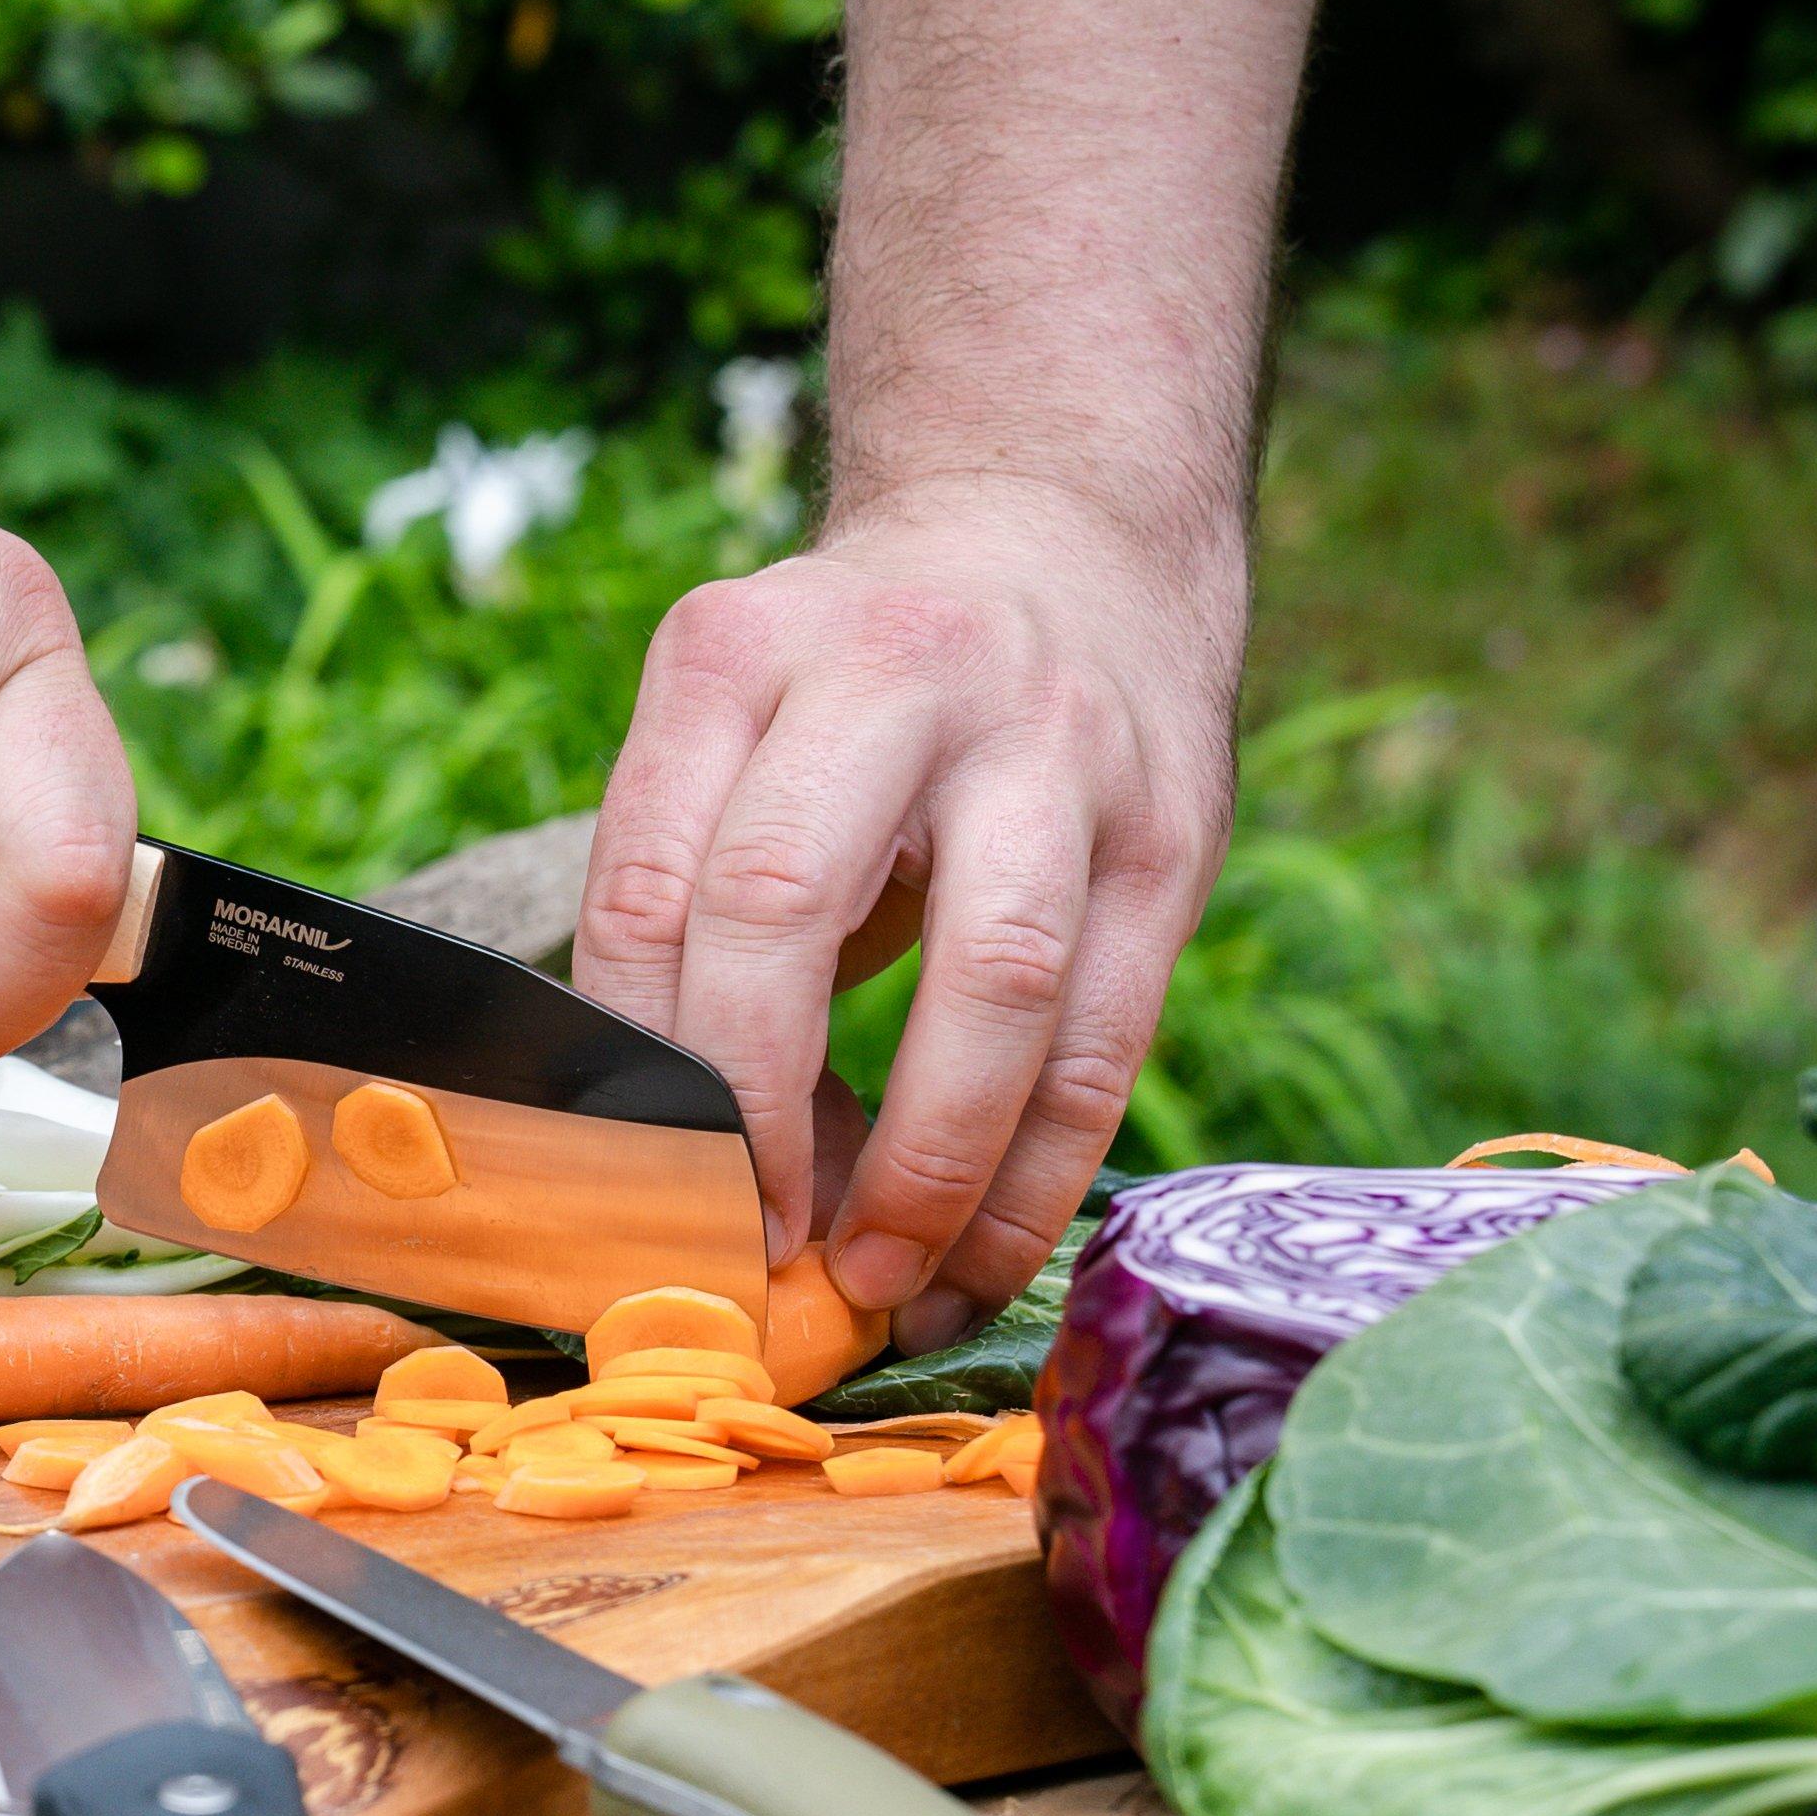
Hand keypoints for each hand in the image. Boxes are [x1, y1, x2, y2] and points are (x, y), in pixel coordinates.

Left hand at [575, 485, 1241, 1347]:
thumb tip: (680, 1169)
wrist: (1063, 534)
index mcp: (736, 655)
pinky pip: (1106, 1041)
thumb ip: (697, 907)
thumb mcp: (738, 727)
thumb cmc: (853, 692)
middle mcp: (892, 677)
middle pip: (783, 912)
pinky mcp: (1174, 829)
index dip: (641, 1067)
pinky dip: (1038, 1176)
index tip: (644, 1196)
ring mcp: (1052, 748)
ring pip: (992, 985)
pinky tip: (979, 1260)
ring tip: (878, 1281)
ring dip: (928, 1170)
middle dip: (755, 1116)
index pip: (650, 886)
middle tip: (749, 1250)